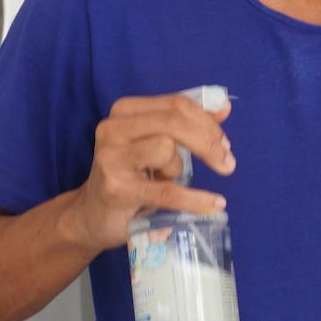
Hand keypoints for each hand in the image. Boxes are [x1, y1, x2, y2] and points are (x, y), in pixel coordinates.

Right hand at [63, 93, 235, 253]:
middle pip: (174, 121)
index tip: (225, 144)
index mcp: (124, 111)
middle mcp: (113, 128)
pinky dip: (195, 198)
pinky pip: (167, 190)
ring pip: (166, 149)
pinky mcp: (117, 189)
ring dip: (180, 169)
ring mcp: (111, 159)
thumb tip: (224, 107)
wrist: (93, 215)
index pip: (176, 105)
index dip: (207, 122)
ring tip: (169, 181)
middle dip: (208, 141)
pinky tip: (214, 204)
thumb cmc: (130, 176)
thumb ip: (187, 124)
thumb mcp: (155, 144)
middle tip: (227, 163)